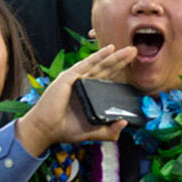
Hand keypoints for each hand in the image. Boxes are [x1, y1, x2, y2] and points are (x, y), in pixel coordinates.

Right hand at [13, 43, 137, 153]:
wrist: (47, 130)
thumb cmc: (66, 129)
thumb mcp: (93, 132)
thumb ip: (109, 131)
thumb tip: (124, 123)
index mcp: (89, 93)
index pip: (107, 79)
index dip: (119, 71)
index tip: (134, 65)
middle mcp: (84, 83)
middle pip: (106, 69)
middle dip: (121, 60)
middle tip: (135, 51)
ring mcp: (76, 79)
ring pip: (99, 64)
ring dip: (114, 56)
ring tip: (129, 49)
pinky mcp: (69, 77)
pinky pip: (86, 64)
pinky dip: (98, 56)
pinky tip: (109, 49)